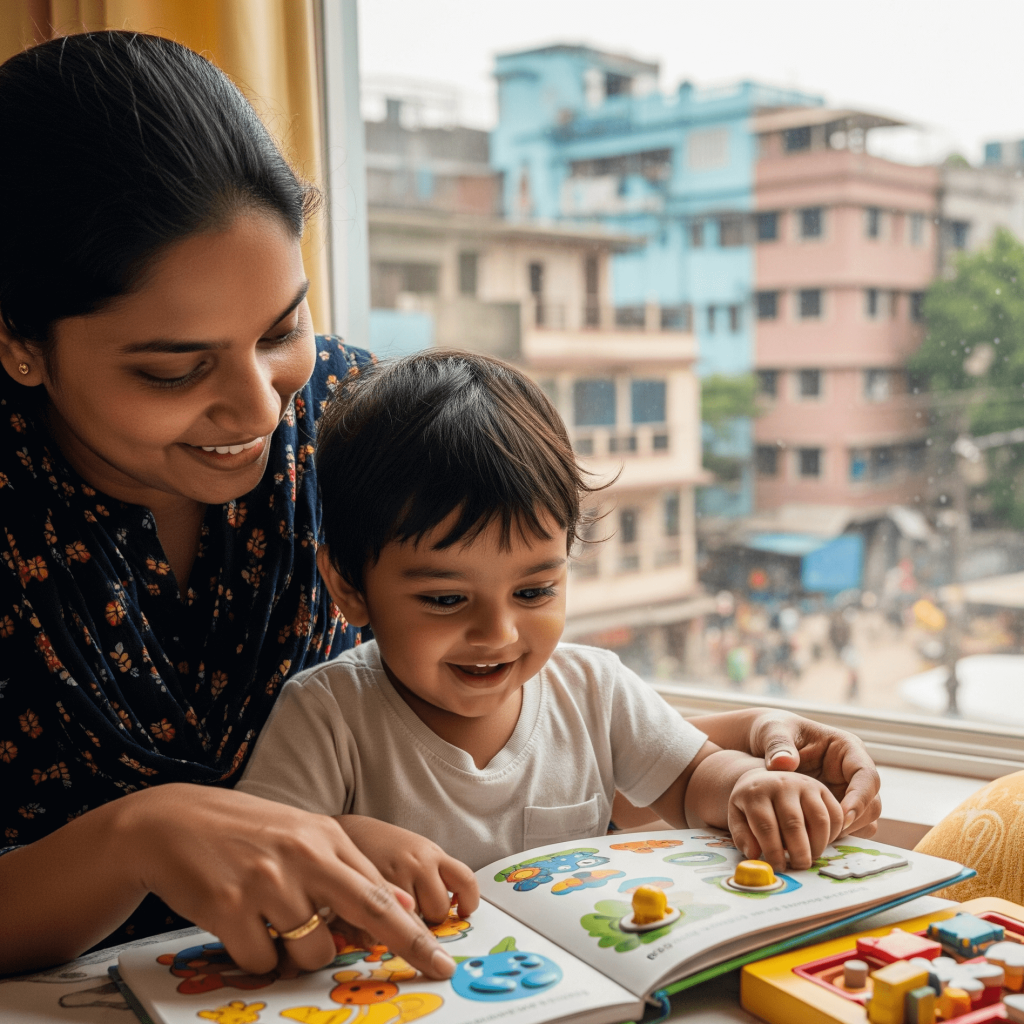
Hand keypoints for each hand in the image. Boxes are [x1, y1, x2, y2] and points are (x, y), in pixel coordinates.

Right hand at [121, 784, 456, 978]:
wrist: (171, 822)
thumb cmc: (244, 833)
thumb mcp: (301, 837)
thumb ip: (346, 867)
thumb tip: (399, 902)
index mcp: (324, 836)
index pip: (380, 890)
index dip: (414, 928)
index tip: (440, 956)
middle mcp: (302, 856)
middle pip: (369, 910)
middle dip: (408, 944)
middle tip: (435, 969)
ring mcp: (266, 881)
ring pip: (312, 951)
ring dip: (299, 954)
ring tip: (273, 924)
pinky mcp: (228, 907)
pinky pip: (262, 961)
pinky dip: (257, 957)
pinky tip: (241, 925)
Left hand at [727, 767, 843, 871]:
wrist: (763, 778)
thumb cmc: (751, 804)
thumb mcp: (737, 816)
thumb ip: (742, 837)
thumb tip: (754, 855)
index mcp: (756, 792)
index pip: (766, 826)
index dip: (773, 851)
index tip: (778, 867)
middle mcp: (781, 784)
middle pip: (794, 823)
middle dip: (798, 852)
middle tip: (799, 867)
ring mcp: (803, 784)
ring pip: (819, 819)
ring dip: (818, 844)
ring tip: (810, 856)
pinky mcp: (821, 788)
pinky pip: (835, 814)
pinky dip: (833, 834)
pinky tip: (822, 844)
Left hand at [747, 710, 880, 837]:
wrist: (760, 745)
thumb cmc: (771, 731)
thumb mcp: (771, 731)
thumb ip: (778, 745)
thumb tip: (784, 763)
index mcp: (846, 748)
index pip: (867, 776)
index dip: (860, 798)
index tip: (842, 816)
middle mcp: (852, 772)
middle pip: (872, 803)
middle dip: (853, 821)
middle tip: (824, 833)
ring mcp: (847, 792)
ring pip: (865, 820)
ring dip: (845, 832)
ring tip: (814, 835)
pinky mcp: (838, 808)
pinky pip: (849, 829)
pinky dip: (835, 837)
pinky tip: (810, 837)